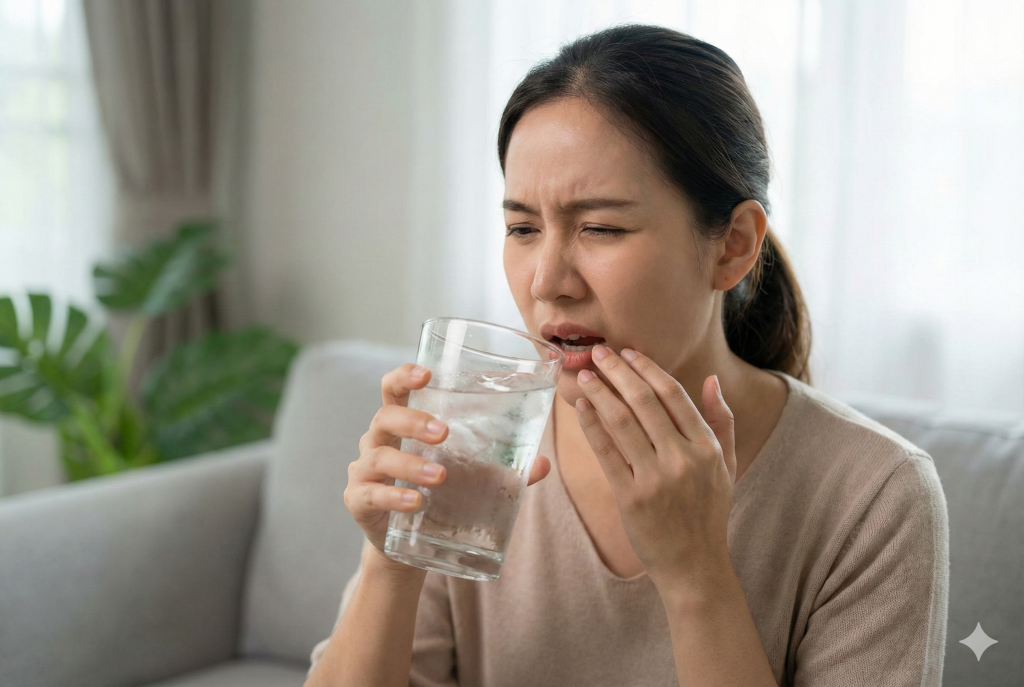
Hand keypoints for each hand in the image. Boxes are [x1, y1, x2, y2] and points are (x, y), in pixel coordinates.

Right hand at [345, 364, 551, 571]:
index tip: (426, 374)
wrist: (408, 548)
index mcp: (402, 425)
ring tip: (440, 476)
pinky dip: (394, 496)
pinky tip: (415, 502)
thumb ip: (502, 470)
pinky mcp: (358, 502)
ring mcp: (364, 471)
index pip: (393, 389)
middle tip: (444, 432)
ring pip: (379, 456)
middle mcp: (378, 441)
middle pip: (385, 417)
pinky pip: (370, 494)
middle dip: (413, 420)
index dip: (404, 376)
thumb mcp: (470, 479)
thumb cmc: (438, 497)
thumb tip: (544, 463)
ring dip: (410, 464)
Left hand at [574, 345, 735, 595]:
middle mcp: (683, 459)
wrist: (694, 565)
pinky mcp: (630, 497)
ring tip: (583, 376)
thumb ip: (722, 421)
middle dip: (617, 371)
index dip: (647, 369)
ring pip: (621, 422)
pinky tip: (581, 408)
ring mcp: (656, 478)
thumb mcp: (726, 465)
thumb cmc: (708, 512)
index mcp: (707, 447)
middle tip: (598, 352)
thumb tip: (712, 380)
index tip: (628, 353)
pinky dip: (592, 426)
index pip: (673, 395)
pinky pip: (606, 452)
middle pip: (644, 401)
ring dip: (599, 393)